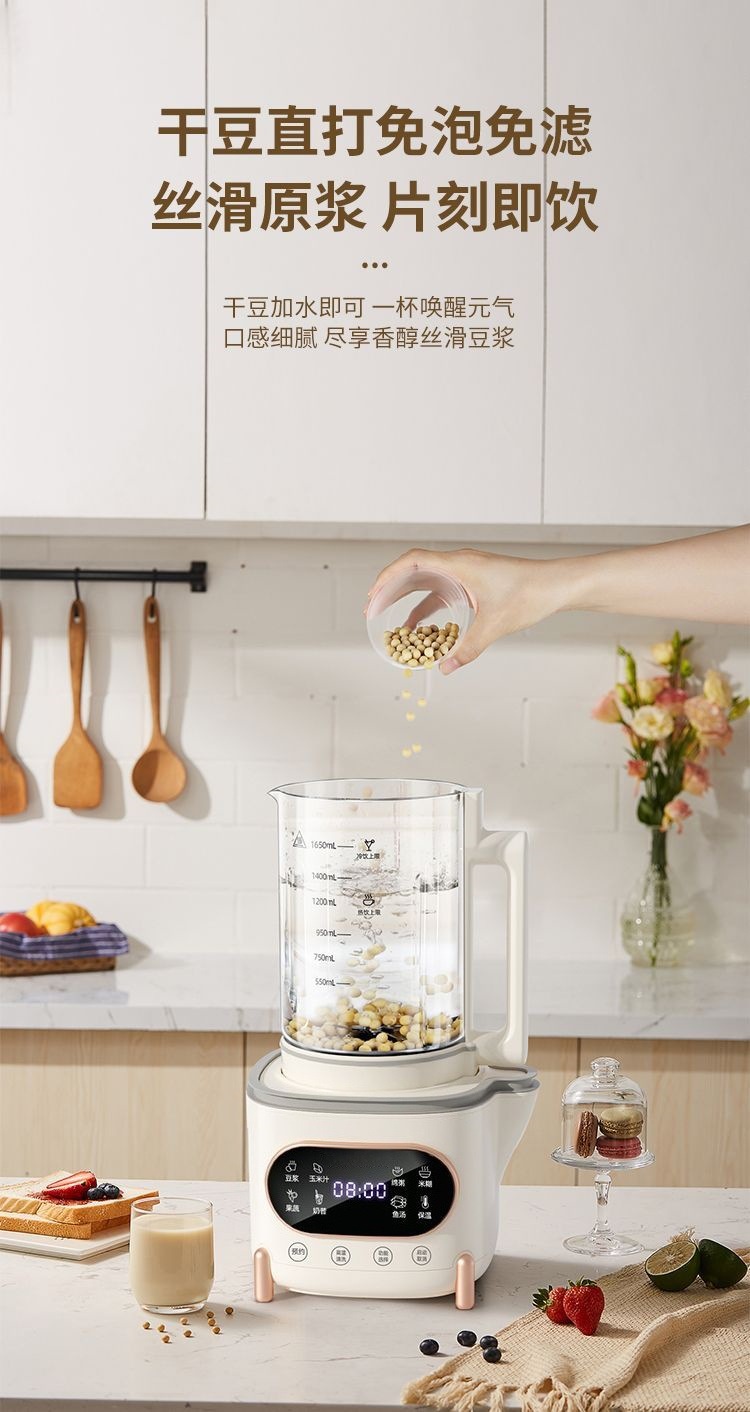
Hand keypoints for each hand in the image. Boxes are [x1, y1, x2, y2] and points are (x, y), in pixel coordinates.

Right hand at [367, 548, 563, 673]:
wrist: (557, 585)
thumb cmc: (530, 594)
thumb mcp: (495, 625)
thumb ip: (468, 648)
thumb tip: (445, 668)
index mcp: (459, 565)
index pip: (412, 561)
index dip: (388, 577)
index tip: (374, 595)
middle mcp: (460, 564)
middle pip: (414, 570)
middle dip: (391, 590)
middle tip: (372, 609)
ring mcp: (467, 572)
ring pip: (428, 582)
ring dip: (408, 600)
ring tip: (393, 623)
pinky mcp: (475, 582)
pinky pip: (443, 592)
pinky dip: (429, 607)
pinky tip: (422, 627)